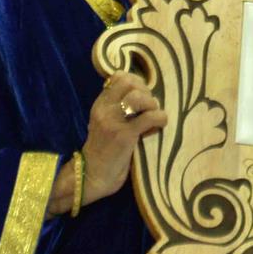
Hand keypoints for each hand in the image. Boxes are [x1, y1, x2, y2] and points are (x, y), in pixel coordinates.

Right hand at [80, 72, 166, 204]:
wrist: (92, 177)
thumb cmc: (104, 151)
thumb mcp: (106, 123)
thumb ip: (118, 108)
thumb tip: (143, 94)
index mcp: (100, 104)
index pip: (120, 77)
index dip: (136, 82)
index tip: (142, 96)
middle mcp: (104, 109)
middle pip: (131, 82)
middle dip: (146, 92)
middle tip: (148, 108)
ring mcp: (114, 121)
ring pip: (140, 97)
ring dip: (153, 106)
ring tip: (152, 119)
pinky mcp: (125, 135)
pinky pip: (150, 117)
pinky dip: (160, 119)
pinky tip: (157, 128)